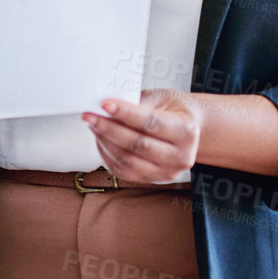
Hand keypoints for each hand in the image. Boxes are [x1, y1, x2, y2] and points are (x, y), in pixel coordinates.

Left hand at [82, 90, 201, 183]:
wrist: (186, 129)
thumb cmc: (173, 111)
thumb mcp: (160, 98)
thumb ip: (136, 102)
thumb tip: (106, 104)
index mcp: (187, 131)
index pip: (152, 123)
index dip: (126, 114)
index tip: (105, 104)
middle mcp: (181, 156)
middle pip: (138, 145)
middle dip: (109, 129)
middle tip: (91, 115)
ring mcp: (167, 172)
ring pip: (129, 160)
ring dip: (105, 142)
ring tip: (94, 125)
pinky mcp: (152, 179)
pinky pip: (124, 171)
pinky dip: (108, 154)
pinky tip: (101, 139)